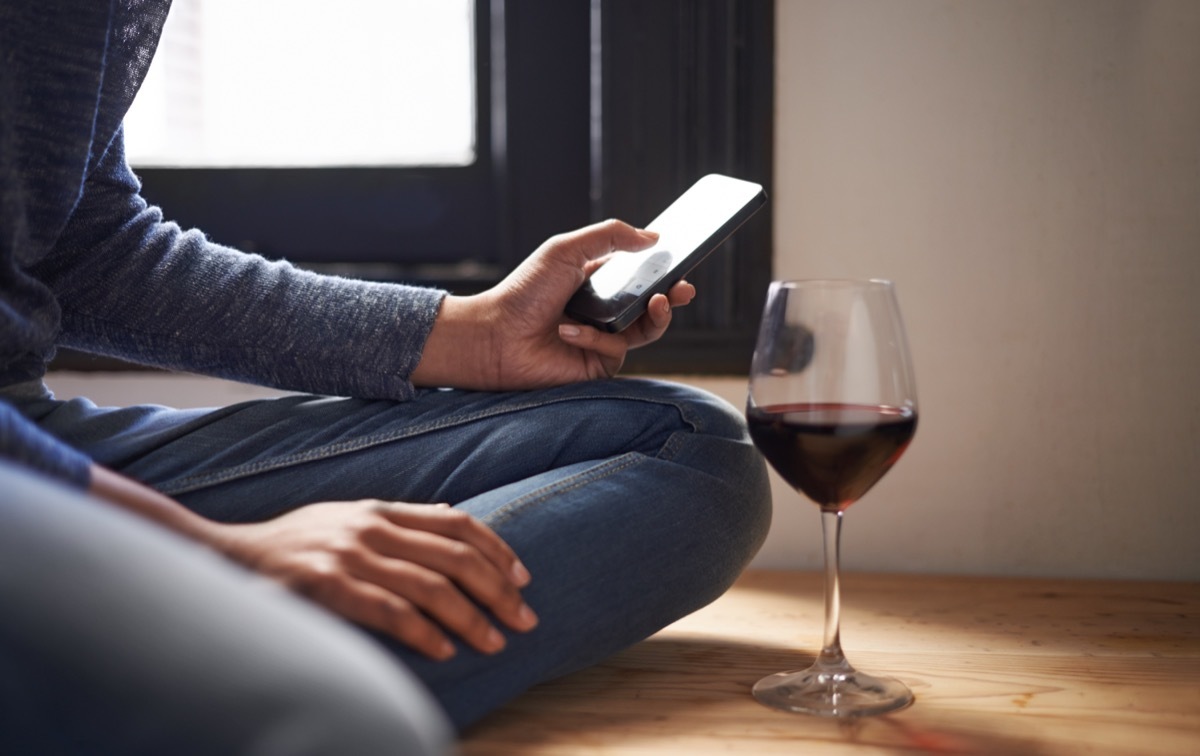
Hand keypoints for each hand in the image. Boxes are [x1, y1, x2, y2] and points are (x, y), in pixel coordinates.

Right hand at [211, 501, 536, 659]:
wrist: (231, 555)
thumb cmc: (299, 543)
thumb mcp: (351, 518)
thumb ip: (399, 522)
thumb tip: (452, 520)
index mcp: (382, 510)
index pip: (457, 524)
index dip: (497, 550)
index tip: (523, 579)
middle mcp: (371, 527)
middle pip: (455, 557)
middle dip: (497, 590)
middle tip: (524, 619)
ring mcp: (349, 555)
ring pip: (430, 586)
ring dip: (469, 618)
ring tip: (493, 641)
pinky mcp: (326, 585)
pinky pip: (388, 610)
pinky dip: (423, 631)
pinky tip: (444, 649)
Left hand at [412, 219, 696, 389]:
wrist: (494, 337)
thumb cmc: (524, 292)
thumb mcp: (566, 250)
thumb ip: (610, 236)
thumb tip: (653, 236)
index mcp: (598, 281)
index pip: (640, 273)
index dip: (664, 269)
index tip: (683, 261)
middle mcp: (604, 311)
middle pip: (652, 304)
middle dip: (673, 296)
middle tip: (684, 288)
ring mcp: (603, 340)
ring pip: (647, 330)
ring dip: (655, 316)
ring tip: (656, 302)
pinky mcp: (597, 366)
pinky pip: (617, 351)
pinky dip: (597, 339)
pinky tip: (570, 332)